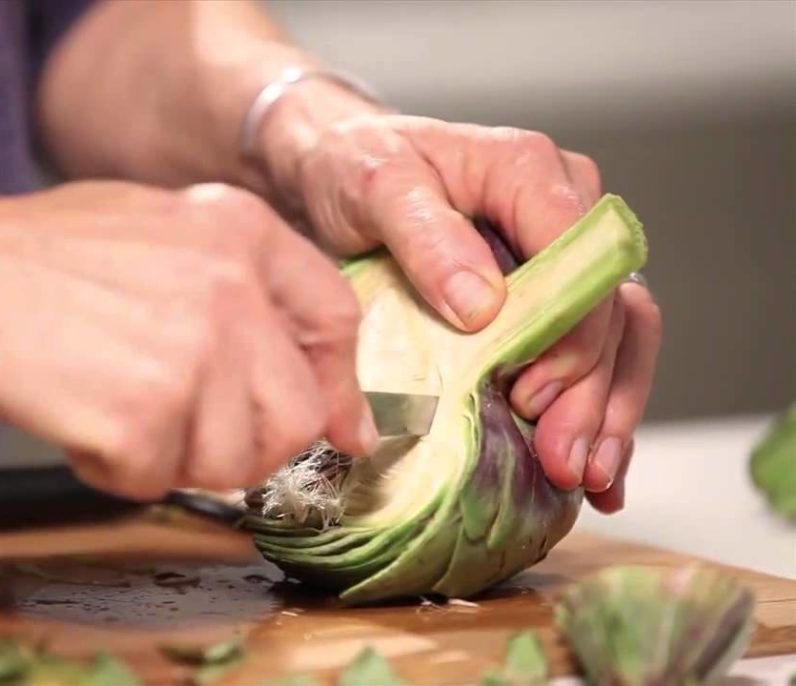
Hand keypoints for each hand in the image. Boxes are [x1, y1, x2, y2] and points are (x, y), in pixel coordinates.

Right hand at [0, 181, 376, 500]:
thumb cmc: (33, 254)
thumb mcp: (156, 227)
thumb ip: (238, 285)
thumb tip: (307, 373)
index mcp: (240, 232)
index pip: (335, 318)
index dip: (336, 386)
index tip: (335, 427)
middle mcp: (231, 291)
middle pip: (296, 414)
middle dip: (249, 444)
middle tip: (188, 434)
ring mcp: (191, 357)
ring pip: (233, 463)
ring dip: (175, 457)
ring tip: (112, 408)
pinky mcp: (143, 420)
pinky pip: (158, 483)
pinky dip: (116, 470)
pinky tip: (78, 419)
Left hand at [255, 84, 661, 512]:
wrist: (329, 168)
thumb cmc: (353, 166)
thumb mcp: (376, 189)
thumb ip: (429, 238)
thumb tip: (484, 305)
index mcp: (531, 172)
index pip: (581, 263)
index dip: (569, 337)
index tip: (530, 395)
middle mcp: (563, 209)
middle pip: (609, 310)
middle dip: (593, 393)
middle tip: (564, 461)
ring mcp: (559, 255)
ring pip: (618, 337)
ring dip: (607, 412)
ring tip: (586, 476)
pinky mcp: (543, 294)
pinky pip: (592, 352)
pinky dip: (595, 410)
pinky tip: (595, 469)